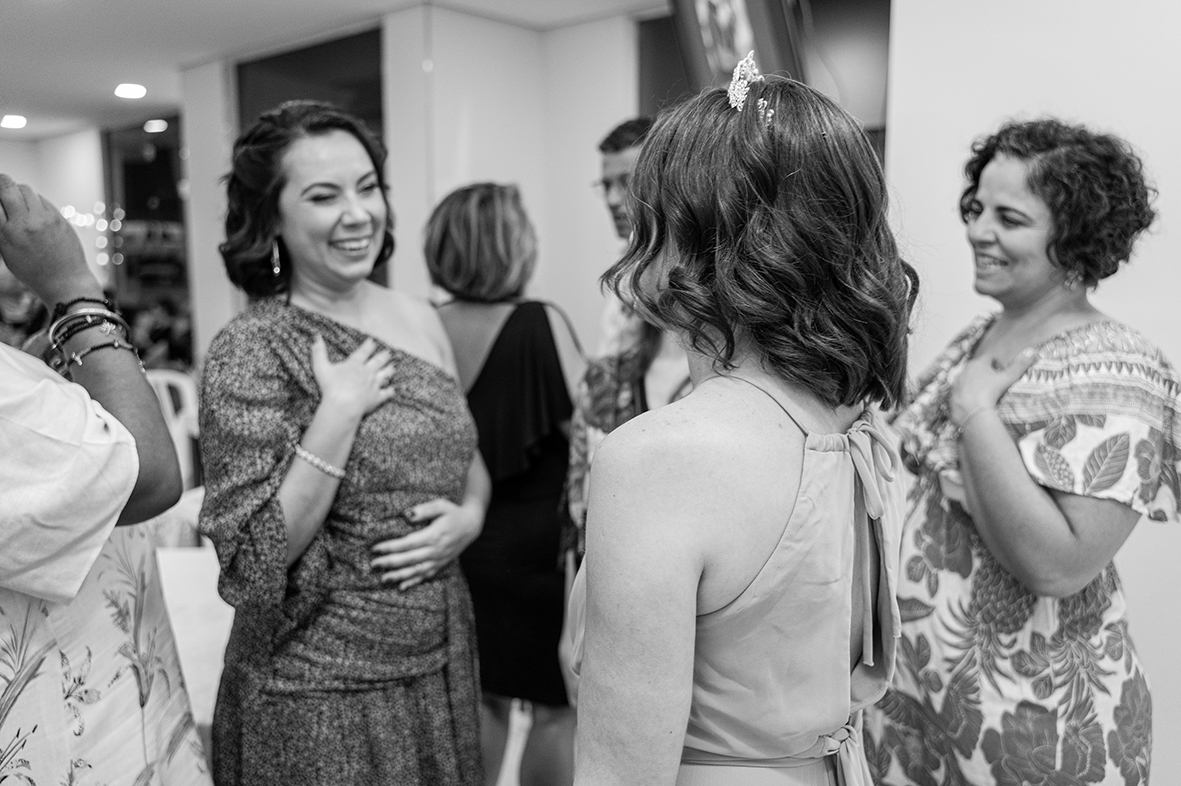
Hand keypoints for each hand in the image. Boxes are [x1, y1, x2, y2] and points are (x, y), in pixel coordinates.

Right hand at [0, 175, 101, 305]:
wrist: (65, 282)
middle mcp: (25, 224)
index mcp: (6, 234)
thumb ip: (1, 229)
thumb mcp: (8, 253)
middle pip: (8, 188)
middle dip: (2, 181)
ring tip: (17, 197)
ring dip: (19, 190)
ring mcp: (44, 219)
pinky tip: (33, 208)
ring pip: (26, 189)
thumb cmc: (33, 271)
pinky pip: (42, 200)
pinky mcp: (59, 218)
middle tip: (1, 181)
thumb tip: (2, 208)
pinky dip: (35, 200)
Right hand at [310, 335, 393, 417]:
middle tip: (388, 352)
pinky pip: (386, 393)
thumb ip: (319, 352)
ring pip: (384, 375)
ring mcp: (373, 384)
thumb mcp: (321, 367)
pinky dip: (390, 391)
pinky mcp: (376, 397)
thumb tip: (316, 336)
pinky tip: (393, 389)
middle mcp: (367, 372)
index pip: (363, 352)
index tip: (373, 341)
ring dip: (389, 370)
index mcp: (355, 364)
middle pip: (377, 362)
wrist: (343, 404)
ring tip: (393, 366)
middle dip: (383, 356)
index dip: (369, 346)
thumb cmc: (331, 387)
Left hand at [369, 498, 482, 590]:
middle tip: (373, 564)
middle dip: (390, 562)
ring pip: (416, 571)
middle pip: (409, 559)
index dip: (391, 547)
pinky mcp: (441, 565)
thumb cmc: (453, 513)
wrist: (471, 526)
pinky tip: (401, 587)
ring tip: (383, 579)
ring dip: (399, 576)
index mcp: (434, 535)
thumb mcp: (441, 505)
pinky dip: (413, 582)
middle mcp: (436, 550)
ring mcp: (439, 560)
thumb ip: (424, 509)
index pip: (408, 543)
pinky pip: (426, 576)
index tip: (375, 548)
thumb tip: (406, 515)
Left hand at [949, 347, 1038, 423]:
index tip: (1002, 371)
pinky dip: (967, 396)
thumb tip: (1032, 350)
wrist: (972, 413)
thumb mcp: (1007, 378)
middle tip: (995, 383)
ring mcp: (956, 384)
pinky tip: (974, 403)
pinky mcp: (951, 396)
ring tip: (985, 394)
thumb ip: (1019, 365)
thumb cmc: (991, 392)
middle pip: (976, 368)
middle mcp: (964, 371)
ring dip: (974, 384)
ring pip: (967, 380)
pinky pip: (960, 393)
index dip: (997, 363)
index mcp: (977, 364)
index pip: (989, 358)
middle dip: (985, 373)